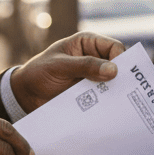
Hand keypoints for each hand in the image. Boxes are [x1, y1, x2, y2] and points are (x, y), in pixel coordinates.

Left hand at [10, 32, 125, 113]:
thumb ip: (84, 66)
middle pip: (118, 65)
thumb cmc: (39, 72)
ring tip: (121, 105)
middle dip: (123, 78)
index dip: (120, 59)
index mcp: (87, 43)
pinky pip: (104, 97)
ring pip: (113, 83)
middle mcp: (94, 58)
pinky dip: (108, 102)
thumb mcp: (59, 66)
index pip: (113, 47)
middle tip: (127, 92)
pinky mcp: (90, 93)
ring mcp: (93, 76)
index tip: (119, 75)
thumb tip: (113, 70)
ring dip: (116, 92)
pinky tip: (111, 111)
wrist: (26, 94)